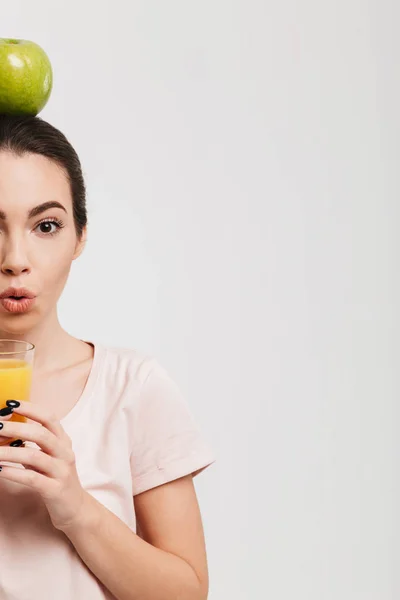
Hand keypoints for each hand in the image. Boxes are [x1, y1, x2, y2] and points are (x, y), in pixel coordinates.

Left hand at [0, 400, 86, 530]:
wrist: (75, 508)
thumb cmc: (56, 478)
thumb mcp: (48, 457)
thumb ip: (32, 445)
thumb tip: (5, 431)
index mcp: (63, 441)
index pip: (49, 418)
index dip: (30, 409)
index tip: (10, 403)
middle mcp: (65, 453)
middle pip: (41, 434)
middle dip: (16, 428)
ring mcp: (61, 471)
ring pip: (35, 456)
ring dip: (10, 452)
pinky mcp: (55, 489)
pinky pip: (33, 478)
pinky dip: (14, 473)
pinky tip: (0, 470)